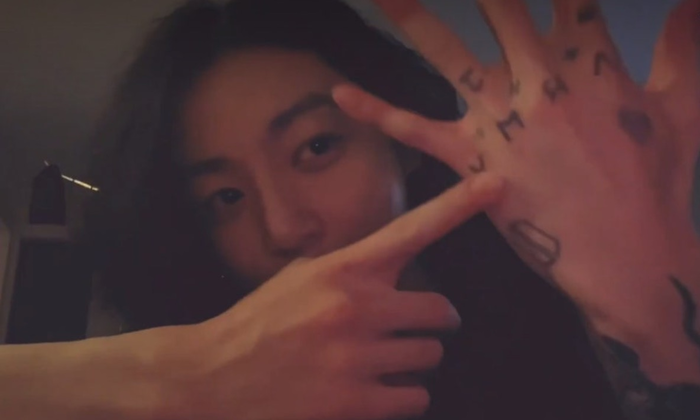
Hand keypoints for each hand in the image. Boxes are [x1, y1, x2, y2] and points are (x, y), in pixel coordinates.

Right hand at [157, 175, 502, 419]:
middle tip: (411, 326)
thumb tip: (395, 271)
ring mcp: (359, 357)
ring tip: (379, 360)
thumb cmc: (259, 322)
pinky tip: (374, 389)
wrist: (213, 376)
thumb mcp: (300, 278)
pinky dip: (403, 396)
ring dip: (413, 360)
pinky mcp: (356, 403)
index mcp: (343, 270)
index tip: (495, 185)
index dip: (458, 206)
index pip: (412, 230)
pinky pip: (416, 398)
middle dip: (432, 321)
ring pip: (431, 356)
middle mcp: (357, 308)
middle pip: (441, 312)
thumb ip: (351, 271)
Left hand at [334, 0, 699, 354]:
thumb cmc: (655, 185)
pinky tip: (341, 94)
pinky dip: (378, 111)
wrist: (625, 254)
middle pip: (505, 12)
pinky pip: (416, 131)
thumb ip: (684, 50)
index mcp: (593, 65)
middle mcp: (541, 83)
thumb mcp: (683, 110)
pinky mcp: (473, 159)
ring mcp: (502, 121)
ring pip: (450, 58)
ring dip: (414, 20)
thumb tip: (694, 0)